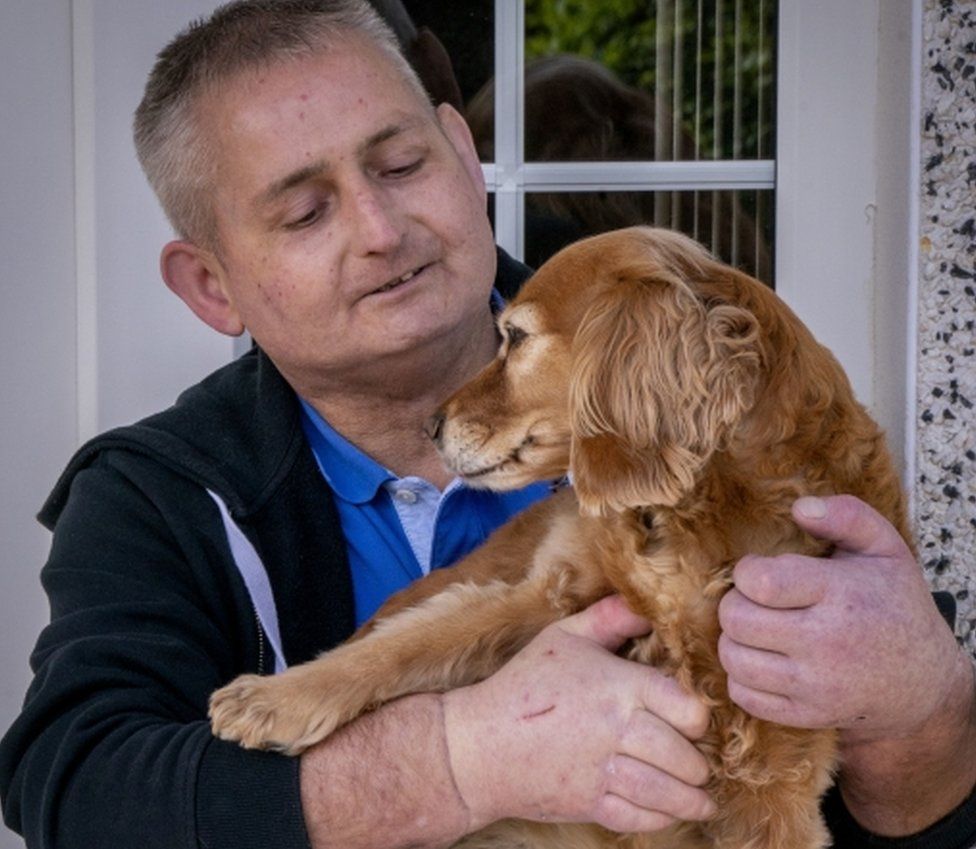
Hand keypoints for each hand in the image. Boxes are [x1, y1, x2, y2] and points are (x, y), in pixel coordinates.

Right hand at [441, 595, 714, 832]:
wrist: (478, 745)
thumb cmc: (523, 684)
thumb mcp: (563, 637)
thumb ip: (608, 619)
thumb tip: (646, 604)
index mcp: (616, 686)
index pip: (684, 708)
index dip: (698, 719)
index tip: (696, 722)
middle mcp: (614, 729)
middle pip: (681, 755)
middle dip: (697, 765)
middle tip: (702, 766)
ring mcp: (601, 770)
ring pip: (665, 791)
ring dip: (690, 799)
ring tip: (700, 799)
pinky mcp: (588, 803)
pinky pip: (638, 817)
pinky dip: (660, 819)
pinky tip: (669, 813)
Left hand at [718, 494, 965, 741]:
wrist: (922, 683)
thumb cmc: (895, 607)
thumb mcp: (885, 550)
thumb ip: (847, 517)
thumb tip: (800, 506)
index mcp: (841, 595)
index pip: (760, 582)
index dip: (747, 571)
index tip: (760, 572)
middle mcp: (826, 644)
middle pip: (736, 620)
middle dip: (734, 603)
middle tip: (754, 601)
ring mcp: (815, 685)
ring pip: (733, 659)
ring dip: (734, 640)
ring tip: (756, 629)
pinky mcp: (805, 715)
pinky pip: (743, 695)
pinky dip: (742, 676)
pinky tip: (763, 659)